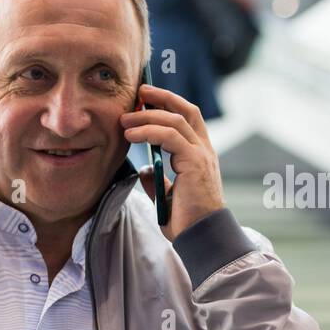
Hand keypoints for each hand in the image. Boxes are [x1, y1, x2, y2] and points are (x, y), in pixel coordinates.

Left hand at [119, 83, 225, 241]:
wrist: (201, 237)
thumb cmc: (187, 221)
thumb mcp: (167, 197)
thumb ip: (158, 181)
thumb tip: (145, 170)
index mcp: (199, 155)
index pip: (187, 118)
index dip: (168, 104)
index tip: (145, 98)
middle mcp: (204, 150)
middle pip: (185, 110)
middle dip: (161, 97)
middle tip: (138, 92)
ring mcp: (201, 154)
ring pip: (176, 120)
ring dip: (148, 116)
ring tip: (125, 120)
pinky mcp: (195, 162)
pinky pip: (171, 136)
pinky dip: (149, 131)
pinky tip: (132, 135)